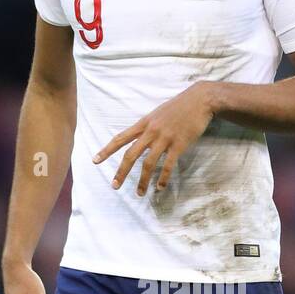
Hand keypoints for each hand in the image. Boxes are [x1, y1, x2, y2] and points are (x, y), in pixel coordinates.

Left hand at [92, 82, 216, 195]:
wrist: (199, 100)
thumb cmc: (180, 106)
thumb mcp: (158, 113)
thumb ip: (148, 126)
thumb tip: (141, 138)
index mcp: (144, 123)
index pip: (120, 138)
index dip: (106, 150)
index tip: (95, 161)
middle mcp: (151, 132)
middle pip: (130, 154)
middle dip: (121, 171)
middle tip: (114, 186)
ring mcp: (165, 138)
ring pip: (148, 163)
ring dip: (142, 180)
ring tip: (140, 193)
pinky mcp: (179, 144)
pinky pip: (168, 165)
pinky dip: (162, 178)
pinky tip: (159, 187)